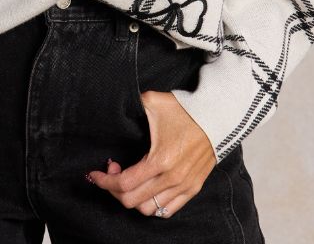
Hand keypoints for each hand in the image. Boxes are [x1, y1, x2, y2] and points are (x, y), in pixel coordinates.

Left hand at [85, 90, 215, 218]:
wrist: (217, 115)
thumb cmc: (186, 109)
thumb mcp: (154, 102)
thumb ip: (132, 104)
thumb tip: (117, 105)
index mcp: (160, 160)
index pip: (124, 184)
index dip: (104, 181)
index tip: (95, 173)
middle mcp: (172, 178)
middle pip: (131, 201)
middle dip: (114, 189)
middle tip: (112, 172)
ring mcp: (183, 186)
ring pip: (148, 210)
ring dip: (132, 198)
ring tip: (129, 181)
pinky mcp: (192, 188)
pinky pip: (167, 211)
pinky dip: (151, 205)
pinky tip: (146, 189)